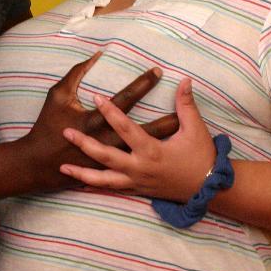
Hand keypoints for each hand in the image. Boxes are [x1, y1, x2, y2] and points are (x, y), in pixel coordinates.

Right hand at [21, 53, 178, 191]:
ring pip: (145, 150)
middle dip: (165, 116)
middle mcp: (107, 142)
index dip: (142, 84)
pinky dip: (152, 158)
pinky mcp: (108, 173)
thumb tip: (96, 55)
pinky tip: (169, 154)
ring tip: (185, 130)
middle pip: (144, 129)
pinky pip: (138, 165)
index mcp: (95, 121)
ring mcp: (109, 161)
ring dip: (164, 140)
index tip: (158, 71)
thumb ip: (75, 74)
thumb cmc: (46, 126)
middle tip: (184, 104)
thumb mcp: (57, 95)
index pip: (125, 99)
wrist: (37, 165)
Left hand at [59, 76, 216, 199]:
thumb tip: (184, 80)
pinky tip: (79, 182)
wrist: (206, 189)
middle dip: (84, 144)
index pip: (126, 129)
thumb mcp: (195, 129)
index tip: (97, 97)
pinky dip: (95, 186)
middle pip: (106, 156)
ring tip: (63, 167)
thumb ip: (186, 104)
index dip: (111, 112)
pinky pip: (111, 189)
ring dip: (82, 172)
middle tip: (66, 132)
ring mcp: (136, 182)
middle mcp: (140, 168)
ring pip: (103, 180)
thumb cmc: (201, 157)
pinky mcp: (137, 190)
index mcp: (152, 151)